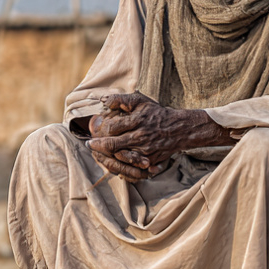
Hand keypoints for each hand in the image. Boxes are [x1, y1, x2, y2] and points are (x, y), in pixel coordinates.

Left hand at [86, 93, 236, 180]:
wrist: (179, 129)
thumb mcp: (141, 101)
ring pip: (119, 159)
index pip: (112, 128)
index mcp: (137, 121)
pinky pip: (131, 168)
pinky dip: (120, 167)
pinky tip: (113, 162)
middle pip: (113, 145)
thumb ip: (121, 99)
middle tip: (90, 145)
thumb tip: (102, 100)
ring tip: (99, 155)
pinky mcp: (149, 162)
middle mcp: (141, 137)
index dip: (99, 131)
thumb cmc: (157, 114)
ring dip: (106, 158)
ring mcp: (145, 152)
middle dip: (98, 146)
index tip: (93, 132)